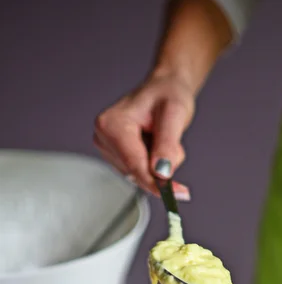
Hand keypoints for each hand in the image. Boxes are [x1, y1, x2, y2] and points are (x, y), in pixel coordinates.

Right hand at [94, 70, 194, 199]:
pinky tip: (157, 145)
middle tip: (175, 146)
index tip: (175, 194)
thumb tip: (161, 173)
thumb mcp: (174, 114)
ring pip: (140, 175)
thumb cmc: (168, 94)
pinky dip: (155, 164)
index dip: (156, 182)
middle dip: (160, 167)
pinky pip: (140, 172)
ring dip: (159, 164)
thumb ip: (167, 144)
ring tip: (164, 138)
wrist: (165, 89)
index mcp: (112, 124)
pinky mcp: (116, 156)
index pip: (134, 164)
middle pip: (137, 172)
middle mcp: (104, 137)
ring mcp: (108, 148)